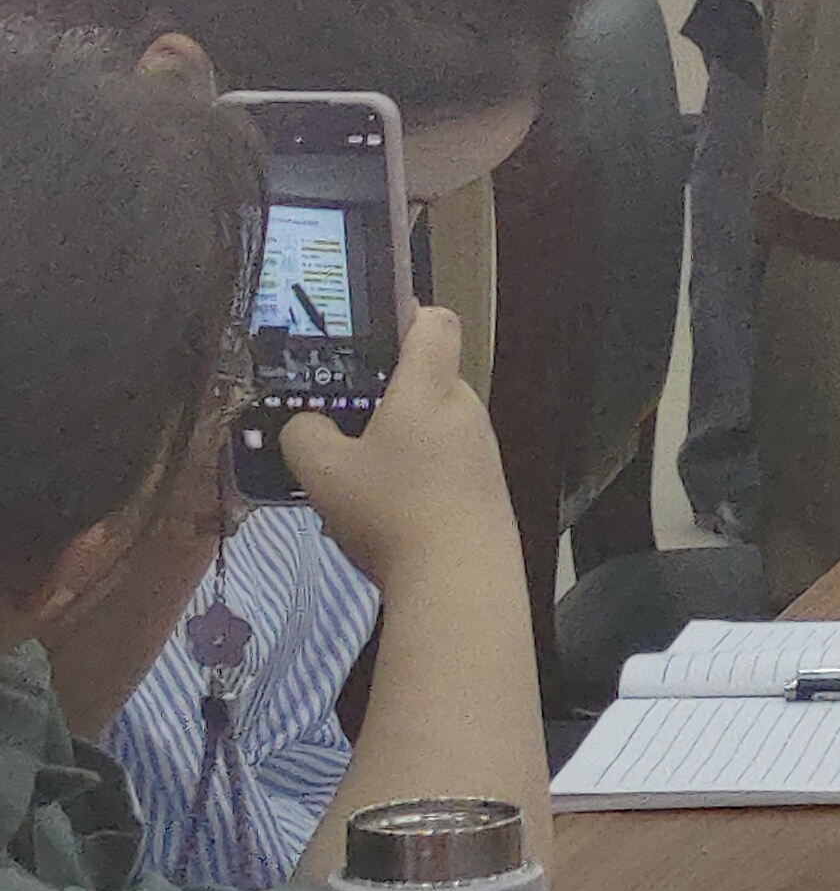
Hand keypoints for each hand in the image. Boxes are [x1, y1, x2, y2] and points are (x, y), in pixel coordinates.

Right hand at [283, 306, 517, 598]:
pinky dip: (413, 476)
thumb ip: (303, 436)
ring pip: (432, 427)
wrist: (460, 576)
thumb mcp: (323, 473)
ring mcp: (481, 448)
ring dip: (396, 442)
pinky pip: (443, 464)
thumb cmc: (392, 510)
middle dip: (384, 397)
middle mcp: (465, 407)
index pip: (434, 321)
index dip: (405, 315)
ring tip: (352, 479)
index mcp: (430, 387)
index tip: (369, 334)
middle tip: (339, 423)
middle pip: (427, 380)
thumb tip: (303, 423)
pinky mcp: (485, 486)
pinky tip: (382, 514)